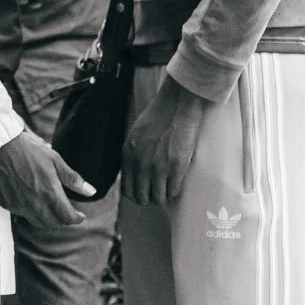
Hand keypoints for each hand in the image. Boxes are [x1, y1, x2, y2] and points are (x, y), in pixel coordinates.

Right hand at [0, 130, 93, 227]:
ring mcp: (19, 205)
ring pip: (38, 223)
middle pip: (54, 224)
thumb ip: (73, 179)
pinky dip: (32, 213)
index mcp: (49, 193)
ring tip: (52, 210)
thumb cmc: (28, 149)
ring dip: (49, 220)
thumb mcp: (55, 160)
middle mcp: (34, 203)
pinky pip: (23, 215)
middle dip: (64, 220)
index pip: (68, 217)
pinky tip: (33, 202)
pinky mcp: (7, 203)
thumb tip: (91, 191)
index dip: (77, 218)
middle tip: (67, 212)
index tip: (80, 215)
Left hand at [121, 75, 209, 206]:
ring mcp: (158, 167)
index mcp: (128, 155)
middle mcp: (140, 163)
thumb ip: (133, 155)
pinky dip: (175, 190)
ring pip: (158, 199)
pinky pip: (173, 191)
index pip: (126, 190)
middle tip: (158, 192)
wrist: (176, 106)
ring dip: (163, 196)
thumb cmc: (157, 118)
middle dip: (150, 198)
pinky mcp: (176, 167)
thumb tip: (135, 175)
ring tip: (168, 188)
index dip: (136, 195)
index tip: (144, 192)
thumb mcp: (135, 136)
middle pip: (142, 198)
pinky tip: (177, 181)